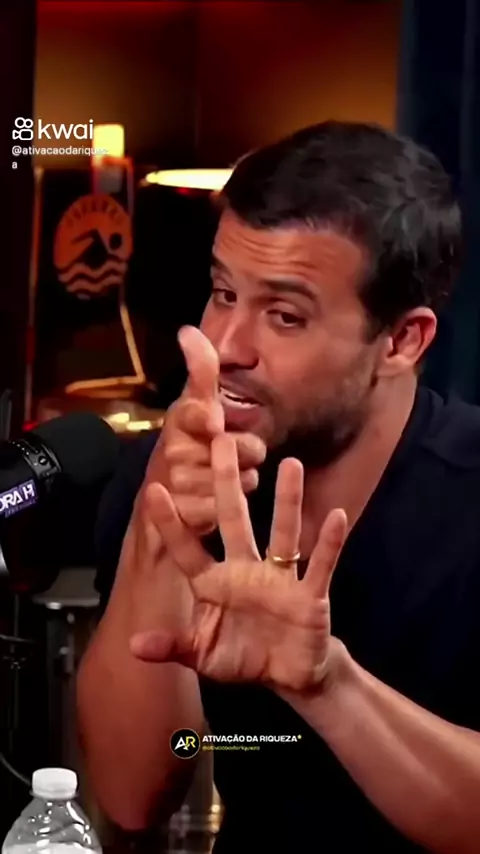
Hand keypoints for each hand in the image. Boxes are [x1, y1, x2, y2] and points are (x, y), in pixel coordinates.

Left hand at [131, 434, 347, 692]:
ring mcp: (279, 579)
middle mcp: (245, 571)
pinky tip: (336, 516)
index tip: (155, 488)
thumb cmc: (242, 657)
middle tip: (221, 441)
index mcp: (214, 584)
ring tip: (289, 464)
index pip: (189, 548)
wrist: (288, 675)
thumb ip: (172, 646)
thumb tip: (133, 645)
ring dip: (287, 500)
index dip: (172, 523)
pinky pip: (320, 564)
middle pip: (235, 520)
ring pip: (283, 532)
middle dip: (227, 482)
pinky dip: (330, 542)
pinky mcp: (309, 594)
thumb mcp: (203, 655)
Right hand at [146, 326, 265, 534]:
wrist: (162, 501)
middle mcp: (171, 448)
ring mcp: (175, 482)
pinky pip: (224, 506)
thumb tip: (187, 330)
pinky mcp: (181, 514)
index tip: (212, 421)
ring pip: (235, 478)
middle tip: (236, 453)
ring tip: (222, 478)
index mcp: (179, 418)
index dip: (203, 417)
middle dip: (245, 451)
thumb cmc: (188, 446)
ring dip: (240, 480)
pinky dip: (227, 504)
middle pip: (233, 447)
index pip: (193, 412)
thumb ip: (200, 370)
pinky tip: (215, 501)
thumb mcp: (195, 405)